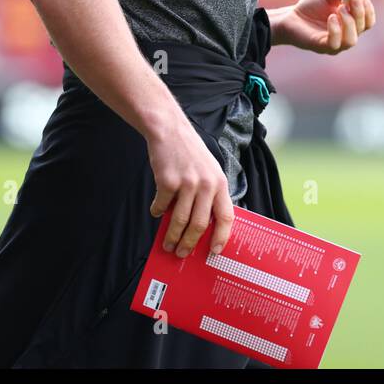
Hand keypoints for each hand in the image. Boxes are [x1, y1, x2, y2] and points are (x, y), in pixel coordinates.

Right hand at [145, 118, 233, 257]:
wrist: (170, 130)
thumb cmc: (189, 152)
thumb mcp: (209, 171)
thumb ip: (208, 195)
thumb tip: (200, 228)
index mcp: (220, 183)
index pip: (226, 216)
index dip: (222, 237)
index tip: (215, 251)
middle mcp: (206, 184)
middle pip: (200, 224)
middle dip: (190, 243)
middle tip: (182, 253)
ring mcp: (187, 183)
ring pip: (180, 221)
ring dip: (173, 236)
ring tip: (168, 244)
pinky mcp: (168, 181)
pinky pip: (162, 206)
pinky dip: (158, 212)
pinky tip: (156, 212)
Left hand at [273, 0, 376, 54]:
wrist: (291, 17)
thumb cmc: (311, 7)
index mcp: (351, 23)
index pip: (368, 21)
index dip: (368, 10)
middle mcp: (346, 35)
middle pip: (362, 28)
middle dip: (360, 13)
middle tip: (352, 0)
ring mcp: (335, 44)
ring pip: (351, 40)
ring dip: (349, 23)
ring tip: (340, 9)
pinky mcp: (322, 47)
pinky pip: (334, 44)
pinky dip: (336, 30)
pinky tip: (331, 18)